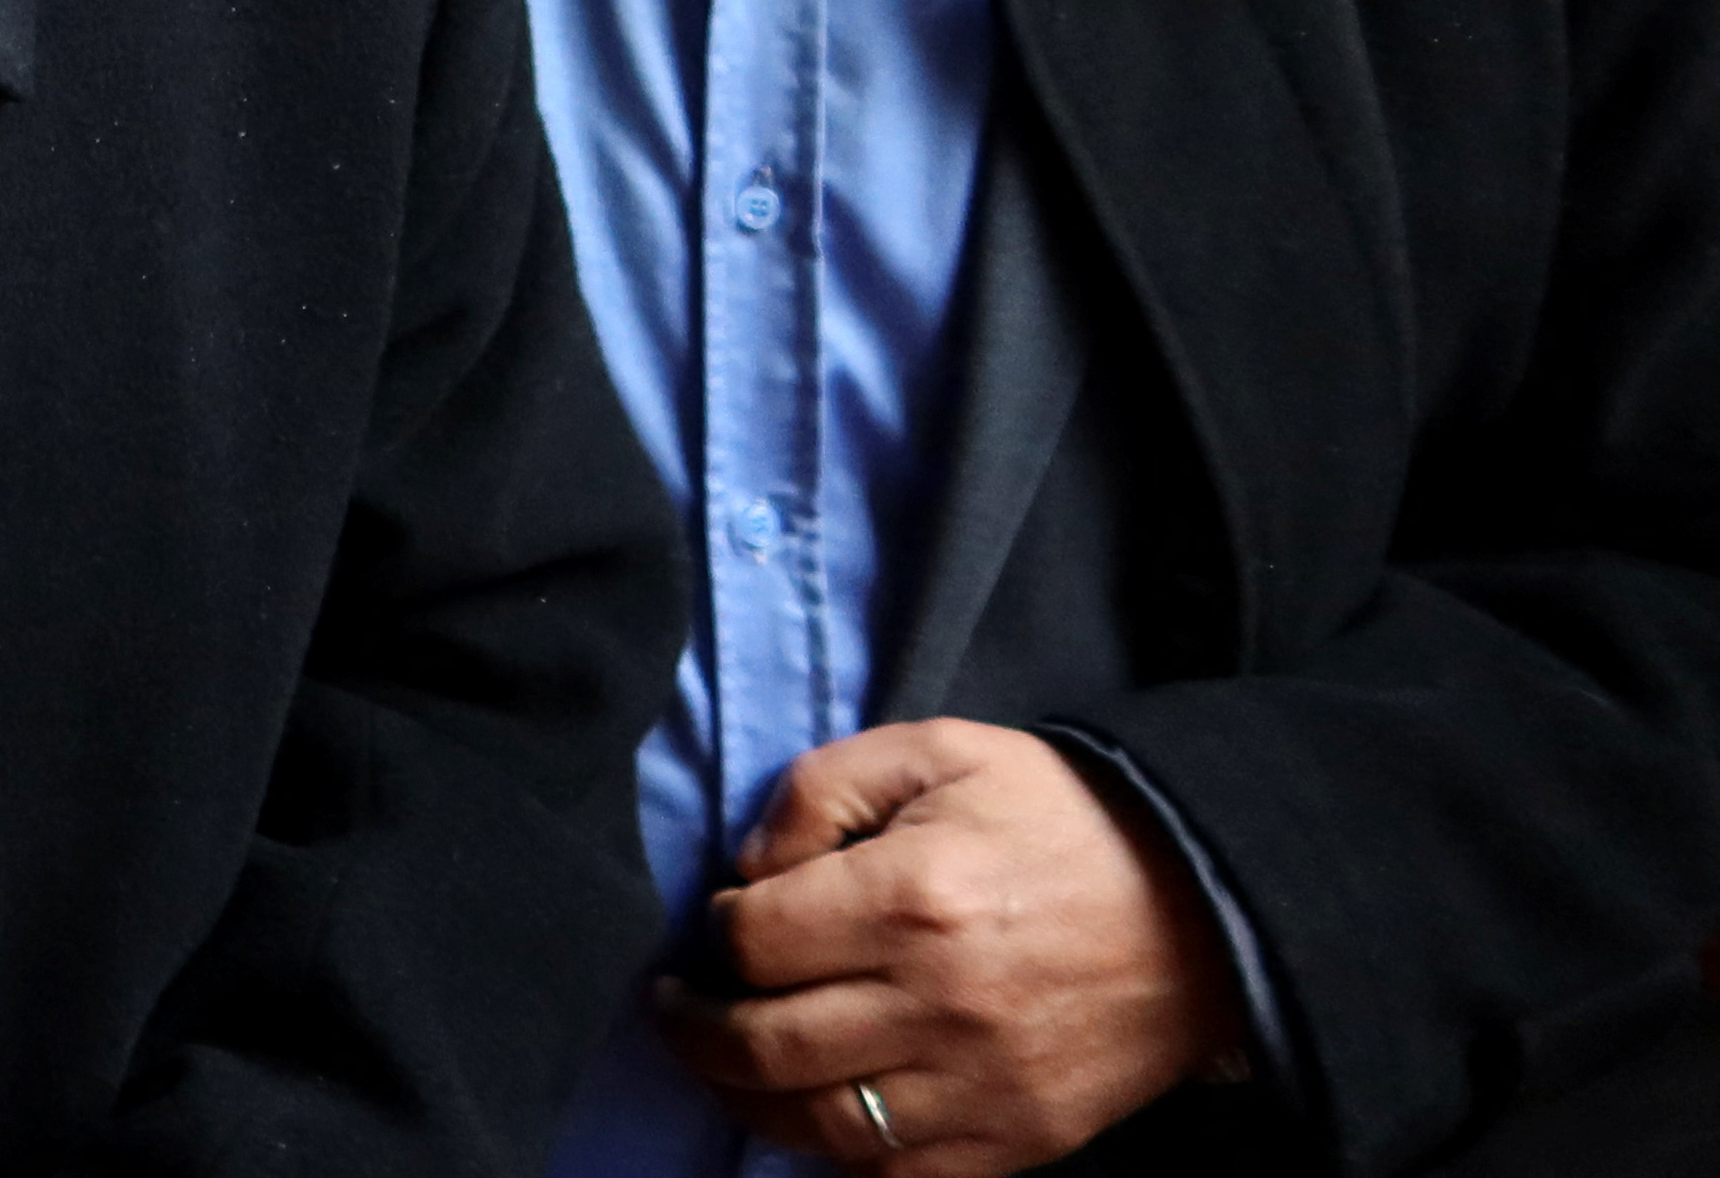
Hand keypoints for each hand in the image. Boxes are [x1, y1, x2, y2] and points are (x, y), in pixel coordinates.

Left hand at [658, 721, 1245, 1176]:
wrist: (1207, 906)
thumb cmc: (1060, 818)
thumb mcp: (938, 750)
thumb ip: (823, 789)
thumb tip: (748, 867)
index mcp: (914, 899)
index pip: (755, 940)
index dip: (717, 928)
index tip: (722, 919)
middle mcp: (942, 1004)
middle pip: (766, 1046)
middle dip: (695, 1029)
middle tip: (677, 1005)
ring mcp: (983, 1086)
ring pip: (819, 1127)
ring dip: (747, 1099)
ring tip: (725, 1061)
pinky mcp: (1021, 1140)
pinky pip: (896, 1176)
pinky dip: (837, 1153)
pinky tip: (815, 1107)